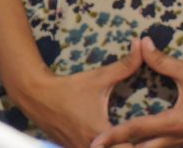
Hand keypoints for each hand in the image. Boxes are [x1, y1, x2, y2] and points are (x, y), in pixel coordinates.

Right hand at [13, 40, 143, 147]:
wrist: (36, 96)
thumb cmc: (70, 88)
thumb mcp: (99, 77)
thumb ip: (124, 65)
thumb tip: (141, 44)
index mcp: (100, 133)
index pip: (126, 147)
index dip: (138, 141)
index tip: (146, 131)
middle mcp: (89, 147)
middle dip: (127, 145)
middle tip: (139, 136)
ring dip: (113, 147)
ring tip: (125, 138)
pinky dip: (101, 147)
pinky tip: (107, 141)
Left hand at [90, 38, 182, 147]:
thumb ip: (162, 60)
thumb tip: (141, 44)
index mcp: (174, 122)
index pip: (135, 130)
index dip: (112, 135)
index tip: (94, 140)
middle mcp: (176, 139)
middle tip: (96, 147)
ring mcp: (182, 143)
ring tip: (112, 147)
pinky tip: (135, 145)